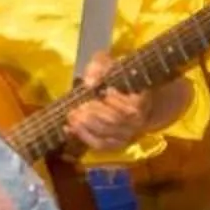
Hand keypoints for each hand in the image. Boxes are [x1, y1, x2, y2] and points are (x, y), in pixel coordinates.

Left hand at [62, 52, 193, 150]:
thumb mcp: (108, 65)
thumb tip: (90, 83)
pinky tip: (68, 128)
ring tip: (72, 116)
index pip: (131, 108)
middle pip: (115, 122)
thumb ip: (99, 68)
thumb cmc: (115, 77)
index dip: (117, 101)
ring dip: (86, 127)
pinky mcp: (114, 143)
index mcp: (140, 102)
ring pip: (106, 136)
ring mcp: (126, 134)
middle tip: (78, 107)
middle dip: (94, 114)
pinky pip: (99, 145)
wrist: (126, 96)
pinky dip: (83, 137)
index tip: (105, 90)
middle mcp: (136, 122)